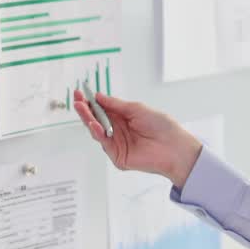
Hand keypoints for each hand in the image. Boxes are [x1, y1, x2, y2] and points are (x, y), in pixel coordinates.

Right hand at [73, 89, 202, 187]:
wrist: (173, 147)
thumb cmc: (161, 125)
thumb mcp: (137, 109)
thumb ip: (116, 105)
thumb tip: (99, 96)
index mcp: (124, 117)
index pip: (102, 108)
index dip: (91, 101)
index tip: (80, 92)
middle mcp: (118, 130)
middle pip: (96, 119)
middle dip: (85, 109)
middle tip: (76, 99)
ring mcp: (117, 143)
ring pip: (97, 131)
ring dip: (88, 119)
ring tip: (80, 107)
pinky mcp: (117, 156)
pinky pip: (104, 143)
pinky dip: (97, 133)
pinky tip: (94, 124)